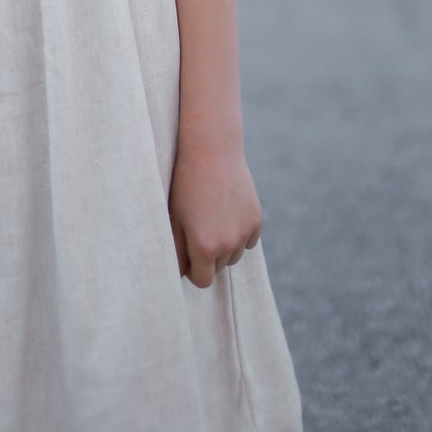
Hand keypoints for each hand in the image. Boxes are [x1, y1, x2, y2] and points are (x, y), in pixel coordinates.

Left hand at [168, 143, 262, 288]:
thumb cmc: (186, 184)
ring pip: (234, 256)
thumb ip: (177, 251)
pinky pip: (248, 240)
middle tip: (199, 228)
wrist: (212, 151)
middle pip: (219, 268)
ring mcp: (245, 232)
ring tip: (212, 218)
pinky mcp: (257, 220)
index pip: (202, 280)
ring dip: (225, 246)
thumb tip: (181, 275)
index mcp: (204, 247)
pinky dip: (239, 233)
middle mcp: (228, 244)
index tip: (188, 254)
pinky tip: (228, 212)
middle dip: (209, 257)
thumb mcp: (174, 218)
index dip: (194, 269)